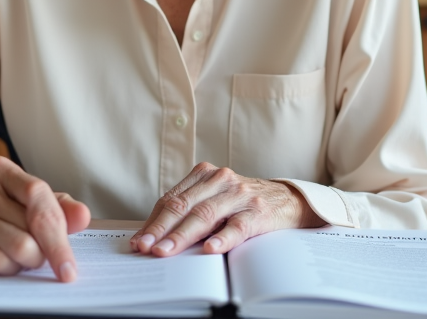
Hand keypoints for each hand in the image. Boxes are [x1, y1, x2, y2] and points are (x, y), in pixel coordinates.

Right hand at [0, 156, 90, 280]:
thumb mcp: (15, 195)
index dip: (61, 228)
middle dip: (50, 250)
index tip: (73, 257)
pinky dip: (9, 268)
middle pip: (33, 226)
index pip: (40, 195)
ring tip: (28, 259)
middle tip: (59, 265)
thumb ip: (52, 205)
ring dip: (31, 261)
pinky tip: (8, 263)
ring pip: (19, 246)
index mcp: (6, 173)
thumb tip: (82, 216)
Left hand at [131, 162, 321, 256]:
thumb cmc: (242, 203)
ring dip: (183, 236)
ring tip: (166, 251)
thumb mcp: (215, 199)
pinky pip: (237, 226)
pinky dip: (222, 238)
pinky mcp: (258, 212)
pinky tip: (210, 249)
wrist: (288, 200)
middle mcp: (221, 180)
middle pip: (184, 206)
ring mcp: (240, 195)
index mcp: (205, 175)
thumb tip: (152, 238)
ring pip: (205, 215)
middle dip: (161, 229)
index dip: (153, 221)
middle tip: (145, 247)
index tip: (138, 241)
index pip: (172, 199)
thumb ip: (189, 211)